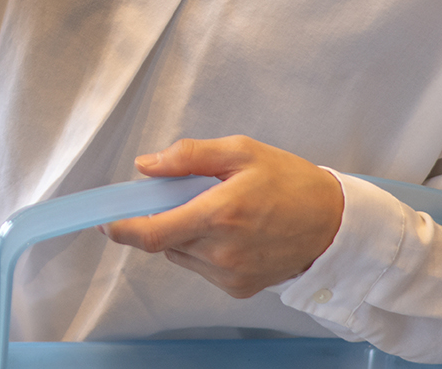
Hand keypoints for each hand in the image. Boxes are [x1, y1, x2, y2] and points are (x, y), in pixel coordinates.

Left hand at [100, 136, 344, 298]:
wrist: (336, 224)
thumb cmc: (290, 182)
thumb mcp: (241, 152)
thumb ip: (189, 156)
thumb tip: (146, 166)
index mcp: (218, 214)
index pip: (151, 232)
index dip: (121, 229)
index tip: (105, 220)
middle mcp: (221, 251)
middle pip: (163, 241)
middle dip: (162, 218)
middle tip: (187, 195)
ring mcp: (230, 274)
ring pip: (181, 254)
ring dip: (183, 234)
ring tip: (218, 212)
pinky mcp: (239, 288)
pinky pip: (202, 268)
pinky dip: (203, 249)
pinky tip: (232, 233)